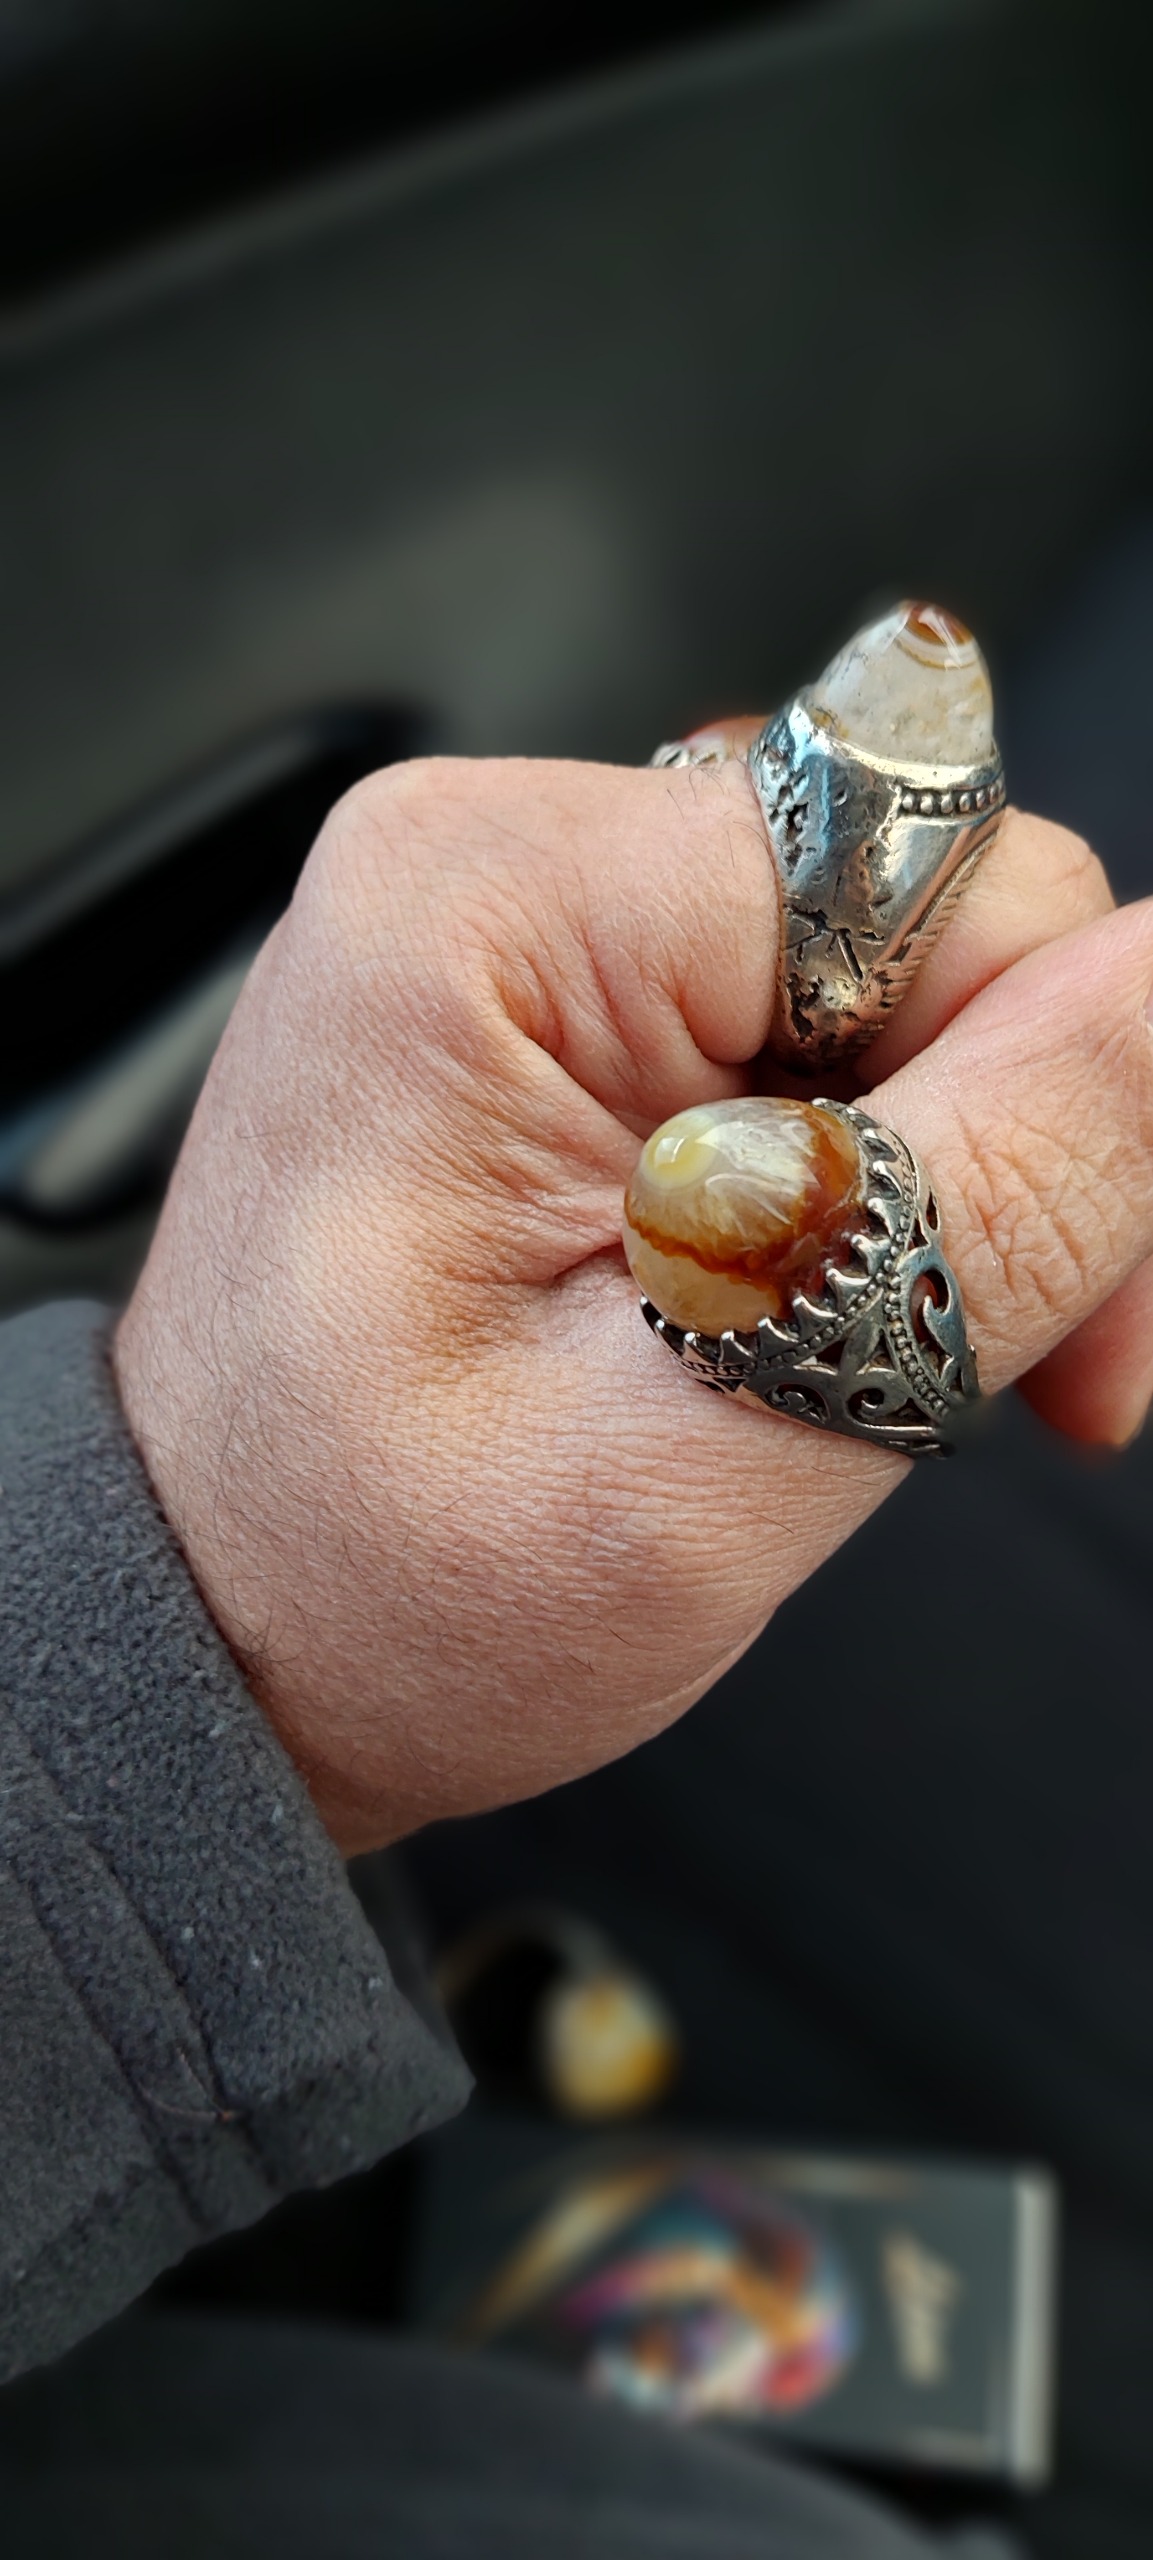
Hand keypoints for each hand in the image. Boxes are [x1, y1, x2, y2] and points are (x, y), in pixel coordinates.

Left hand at [115, 753, 1152, 1850]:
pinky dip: (855, 1182)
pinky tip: (792, 1303)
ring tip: (831, 1359)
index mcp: (497, 912)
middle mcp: (500, 871)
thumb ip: (985, 1200)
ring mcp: (527, 935)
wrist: (228, 1636)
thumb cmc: (378, 1582)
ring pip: (893, 986)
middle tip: (948, 1370)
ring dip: (934, 1180)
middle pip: (930, 912)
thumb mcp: (724, 1437)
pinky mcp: (558, 1007)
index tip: (1056, 1322)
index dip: (1050, 1089)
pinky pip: (809, 1039)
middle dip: (1004, 1151)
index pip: (944, 870)